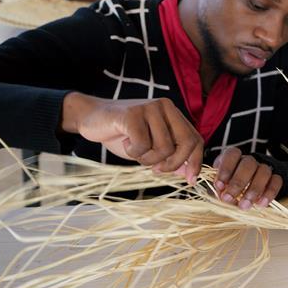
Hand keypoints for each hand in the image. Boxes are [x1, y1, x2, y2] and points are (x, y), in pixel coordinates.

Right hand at [62, 93, 202, 180]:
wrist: (91, 118)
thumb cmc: (122, 134)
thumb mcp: (150, 149)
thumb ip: (170, 158)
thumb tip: (189, 174)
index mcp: (173, 114)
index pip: (196, 139)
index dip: (196, 161)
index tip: (190, 180)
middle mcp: (165, 107)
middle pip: (186, 143)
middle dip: (174, 164)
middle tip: (156, 169)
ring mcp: (149, 108)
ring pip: (164, 147)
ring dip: (148, 159)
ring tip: (134, 151)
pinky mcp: (132, 114)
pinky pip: (143, 145)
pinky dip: (133, 152)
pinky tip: (124, 142)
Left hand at [212, 147, 281, 208]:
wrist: (243, 192)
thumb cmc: (227, 188)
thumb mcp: (220, 187)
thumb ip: (220, 189)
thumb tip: (223, 195)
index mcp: (233, 158)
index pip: (232, 154)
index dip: (225, 169)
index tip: (219, 186)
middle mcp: (249, 160)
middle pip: (249, 163)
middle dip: (238, 182)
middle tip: (228, 198)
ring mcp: (263, 168)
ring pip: (264, 172)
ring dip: (254, 190)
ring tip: (244, 205)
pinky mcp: (275, 179)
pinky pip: (277, 181)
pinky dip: (269, 193)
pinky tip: (260, 204)